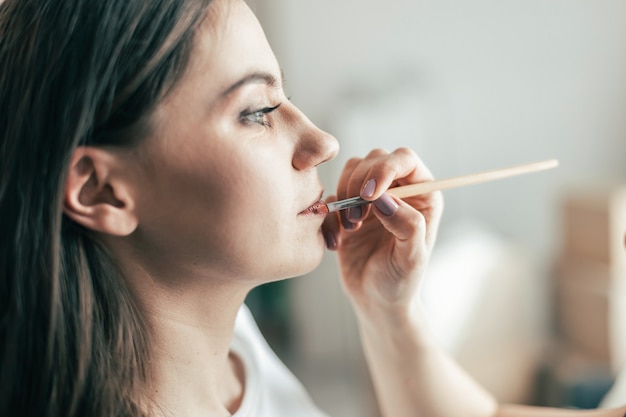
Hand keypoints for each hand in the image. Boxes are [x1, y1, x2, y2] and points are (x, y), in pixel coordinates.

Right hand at [323, 148, 442, 316]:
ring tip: (351, 228)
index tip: (370, 193)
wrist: (376, 303)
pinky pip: (333, 196)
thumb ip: (407, 226)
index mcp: (423, 195)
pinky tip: (337, 242)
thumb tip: (386, 198)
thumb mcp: (411, 258)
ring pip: (353, 170)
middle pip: (375, 159)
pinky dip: (330, 216)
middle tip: (358, 217)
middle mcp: (399, 191)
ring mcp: (373, 199)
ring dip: (345, 195)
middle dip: (360, 183)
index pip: (405, 159)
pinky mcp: (349, 210)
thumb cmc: (400, 282)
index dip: (385, 168)